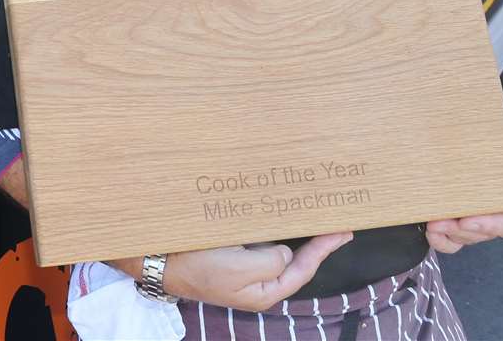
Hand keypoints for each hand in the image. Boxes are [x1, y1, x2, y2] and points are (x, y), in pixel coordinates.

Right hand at [115, 233, 353, 312]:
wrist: (158, 260)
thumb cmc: (198, 265)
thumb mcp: (240, 267)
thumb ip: (272, 260)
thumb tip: (286, 253)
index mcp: (264, 291)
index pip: (303, 268)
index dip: (324, 248)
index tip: (343, 230)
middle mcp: (257, 281)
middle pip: (294, 259)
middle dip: (312, 239)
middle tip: (334, 219)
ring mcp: (243, 267)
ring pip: (275, 245)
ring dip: (290, 229)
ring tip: (310, 211)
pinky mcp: (230, 253)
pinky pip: (257, 238)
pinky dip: (269, 225)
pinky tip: (276, 211)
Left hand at [425, 160, 502, 253]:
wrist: (482, 159)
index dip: (488, 226)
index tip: (468, 220)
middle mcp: (494, 225)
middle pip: (480, 235)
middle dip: (460, 230)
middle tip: (442, 222)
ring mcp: (474, 229)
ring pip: (464, 239)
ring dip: (447, 233)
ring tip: (433, 222)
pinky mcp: (457, 230)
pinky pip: (450, 244)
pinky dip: (440, 241)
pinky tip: (431, 231)